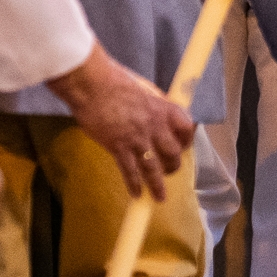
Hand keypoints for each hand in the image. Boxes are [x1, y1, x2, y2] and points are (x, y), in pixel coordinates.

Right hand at [48, 46, 195, 201]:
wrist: (90, 84)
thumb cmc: (111, 80)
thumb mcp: (140, 87)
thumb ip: (150, 103)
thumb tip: (152, 112)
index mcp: (162, 107)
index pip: (186, 128)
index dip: (186, 140)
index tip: (182, 146)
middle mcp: (154, 125)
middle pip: (172, 153)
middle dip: (172, 165)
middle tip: (168, 171)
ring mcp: (137, 138)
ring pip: (153, 168)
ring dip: (157, 184)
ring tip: (159, 197)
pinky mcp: (118, 146)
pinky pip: (130, 171)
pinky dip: (134, 184)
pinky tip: (136, 194)